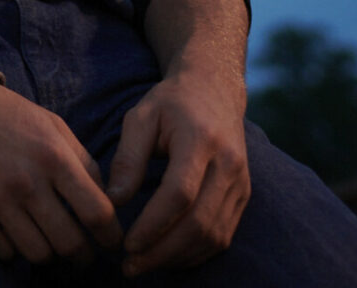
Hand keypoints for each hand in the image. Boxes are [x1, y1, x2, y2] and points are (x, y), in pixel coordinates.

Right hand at [0, 80, 123, 264]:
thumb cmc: (6, 114)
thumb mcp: (51, 124)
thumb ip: (82, 160)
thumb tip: (107, 199)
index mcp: (53, 156)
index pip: (97, 213)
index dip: (111, 236)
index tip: (111, 242)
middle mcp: (27, 182)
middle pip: (70, 244)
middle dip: (83, 256)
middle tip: (83, 254)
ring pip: (38, 254)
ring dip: (49, 254)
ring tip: (48, 243)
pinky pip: (4, 251)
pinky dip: (14, 249)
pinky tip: (15, 234)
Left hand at [107, 67, 249, 275]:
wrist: (214, 90)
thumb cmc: (170, 103)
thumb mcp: (140, 117)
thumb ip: (127, 157)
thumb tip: (113, 201)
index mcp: (201, 141)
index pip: (180, 194)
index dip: (153, 224)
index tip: (126, 244)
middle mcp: (228, 165)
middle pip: (200, 222)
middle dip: (163, 251)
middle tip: (130, 266)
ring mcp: (241, 183)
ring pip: (214, 235)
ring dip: (178, 257)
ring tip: (144, 264)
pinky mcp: (243, 195)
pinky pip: (223, 235)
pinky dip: (196, 252)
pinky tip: (168, 256)